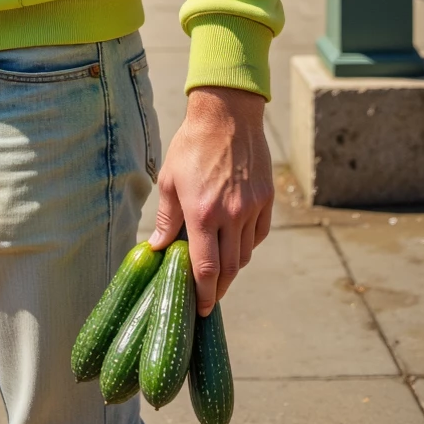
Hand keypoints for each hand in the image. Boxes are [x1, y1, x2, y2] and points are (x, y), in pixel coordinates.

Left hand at [148, 85, 272, 316]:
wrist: (227, 114)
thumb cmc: (192, 145)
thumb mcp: (170, 180)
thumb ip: (167, 218)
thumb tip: (157, 248)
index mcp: (203, 213)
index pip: (206, 268)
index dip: (204, 294)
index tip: (201, 309)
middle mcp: (231, 216)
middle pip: (229, 268)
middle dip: (218, 288)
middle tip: (208, 297)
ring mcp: (252, 208)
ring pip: (246, 254)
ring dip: (232, 267)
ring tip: (218, 271)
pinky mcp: (266, 199)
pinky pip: (258, 234)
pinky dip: (247, 244)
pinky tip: (235, 243)